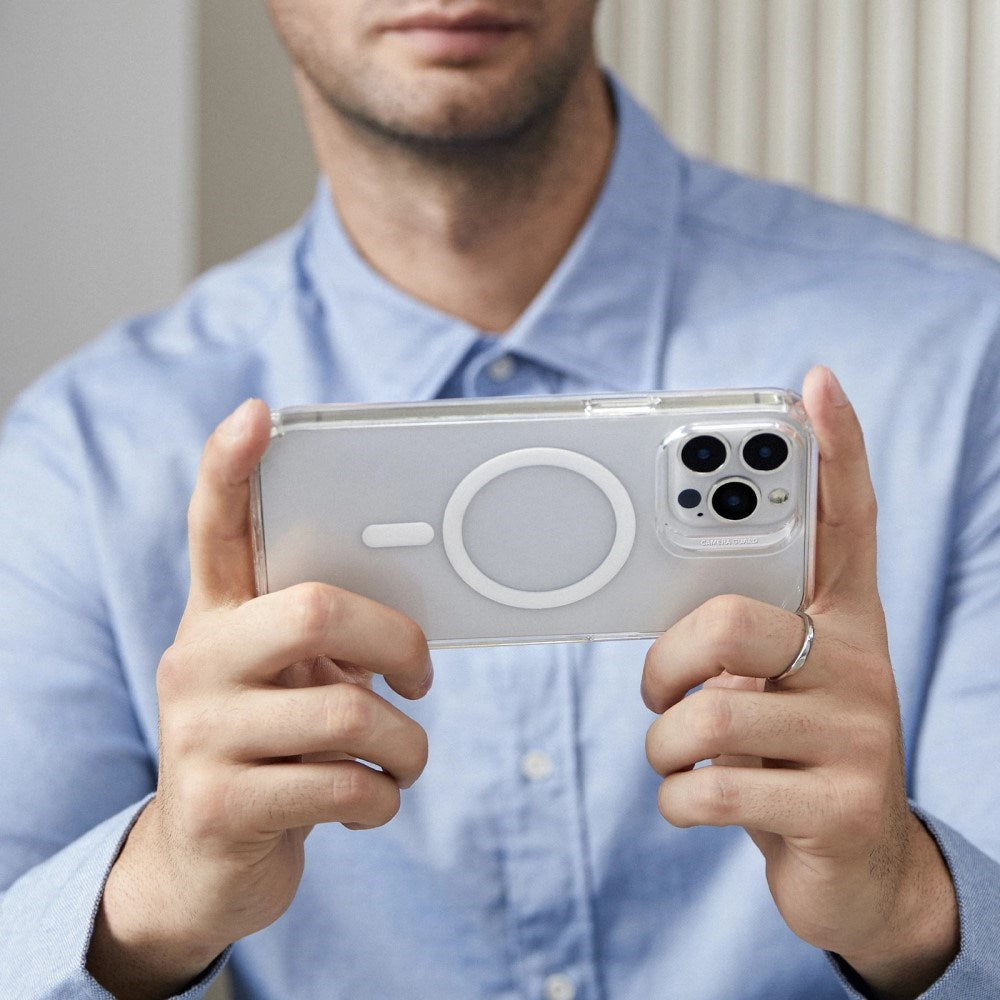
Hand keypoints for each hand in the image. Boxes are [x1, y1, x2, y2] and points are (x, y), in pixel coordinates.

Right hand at [87, 399, 432, 999]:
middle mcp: (196, 661)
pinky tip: (371, 799)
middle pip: (317, 610)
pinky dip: (384, 797)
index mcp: (217, 618)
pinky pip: (344, 786)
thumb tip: (410, 620)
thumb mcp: (285, 682)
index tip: (260, 414)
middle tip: (420, 676)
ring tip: (403, 758)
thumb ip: (325, 639)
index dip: (231, 469)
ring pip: (347, 714)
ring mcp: (198, 734)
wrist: (204, 864)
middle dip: (397, 642)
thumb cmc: (270, 747)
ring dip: (405, 745)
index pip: (215, 527)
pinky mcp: (219, 807)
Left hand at [643, 367, 958, 999]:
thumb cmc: (792, 751)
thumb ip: (735, 636)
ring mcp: (857, 736)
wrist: (856, 868)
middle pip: (735, 619)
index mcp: (842, 622)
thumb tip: (666, 605)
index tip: (817, 384)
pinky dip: (676, 799)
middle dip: (669, 660)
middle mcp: (859, 664)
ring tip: (679, 755)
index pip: (846, 522)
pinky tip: (693, 800)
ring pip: (714, 712)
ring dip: (666, 745)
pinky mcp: (838, 807)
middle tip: (663, 690)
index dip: (834, 453)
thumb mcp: (776, 684)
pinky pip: (715, 787)